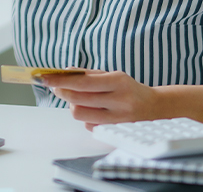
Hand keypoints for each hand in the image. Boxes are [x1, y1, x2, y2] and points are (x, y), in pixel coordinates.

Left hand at [39, 69, 202, 130]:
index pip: (83, 82)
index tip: (46, 78)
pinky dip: (86, 117)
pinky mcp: (114, 130)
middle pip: (78, 100)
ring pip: (80, 114)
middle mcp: (119, 100)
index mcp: (118, 81)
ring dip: (74, 105)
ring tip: (79, 99)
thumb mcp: (113, 75)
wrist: (156, 108)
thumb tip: (64, 72)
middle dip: (63, 93)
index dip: (62, 80)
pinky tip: (94, 110)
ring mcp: (117, 117)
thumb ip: (89, 74)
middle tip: (57, 87)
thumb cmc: (129, 88)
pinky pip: (88, 125)